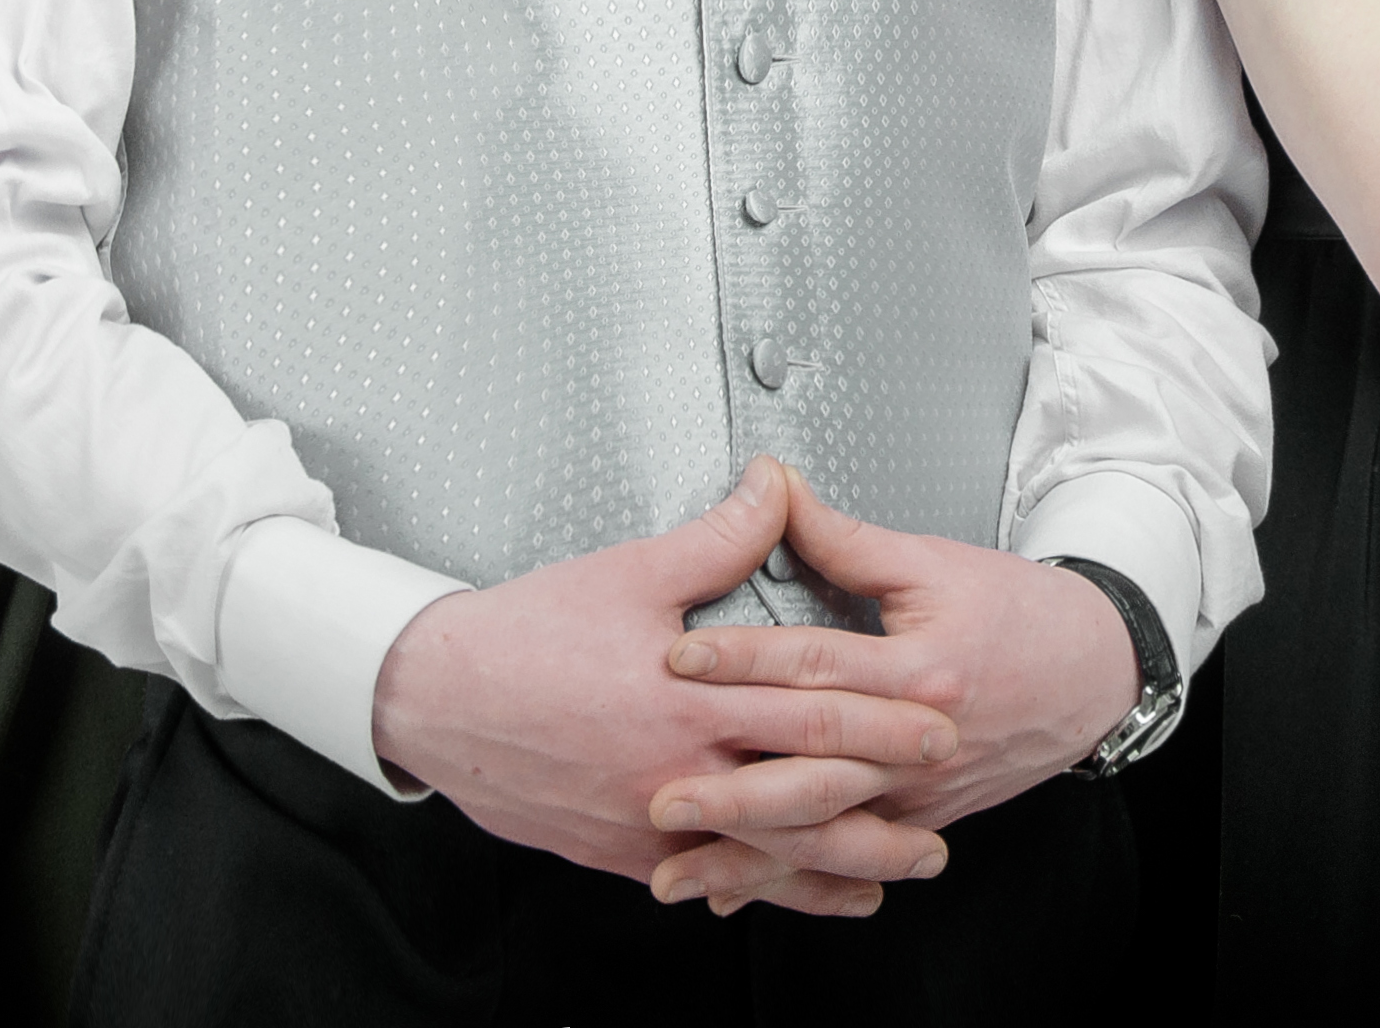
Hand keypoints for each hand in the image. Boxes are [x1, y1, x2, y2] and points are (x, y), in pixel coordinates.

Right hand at [370, 461, 960, 914]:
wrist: (436, 698)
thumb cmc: (527, 635)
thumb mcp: (631, 572)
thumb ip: (719, 538)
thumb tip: (776, 486)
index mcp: (688, 697)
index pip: (810, 709)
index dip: (883, 715)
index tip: (940, 715)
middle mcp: (678, 769)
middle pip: (804, 791)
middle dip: (883, 799)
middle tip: (942, 802)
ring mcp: (651, 819)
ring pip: (764, 853)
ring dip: (838, 865)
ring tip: (896, 871)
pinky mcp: (624, 852)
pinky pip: (708, 878)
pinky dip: (761, 889)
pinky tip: (799, 893)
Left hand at [646, 474, 1144, 911]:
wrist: (1093, 672)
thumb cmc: (1017, 613)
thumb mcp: (932, 562)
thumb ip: (844, 537)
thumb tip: (774, 489)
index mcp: (921, 669)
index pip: (816, 665)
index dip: (742, 660)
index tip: (675, 659)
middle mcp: (919, 741)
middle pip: (815, 771)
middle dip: (733, 790)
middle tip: (661, 793)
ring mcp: (920, 792)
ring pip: (826, 833)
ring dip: (750, 856)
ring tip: (680, 868)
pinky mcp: (922, 820)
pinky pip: (847, 857)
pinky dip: (790, 879)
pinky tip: (736, 892)